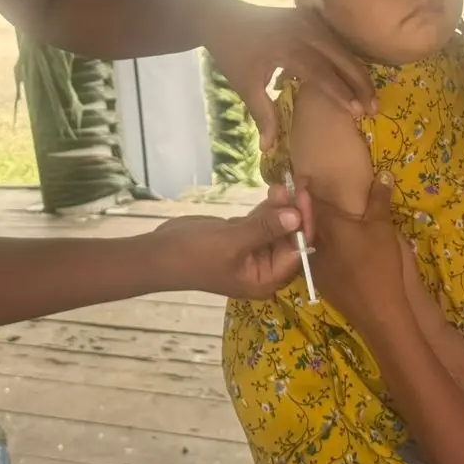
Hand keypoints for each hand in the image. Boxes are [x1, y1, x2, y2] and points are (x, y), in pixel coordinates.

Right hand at [150, 183, 311, 299]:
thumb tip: (296, 216)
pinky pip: (262, 222)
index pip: (296, 253)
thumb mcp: (232, 241)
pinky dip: (268, 207)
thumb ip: (265, 229)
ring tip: (285, 183)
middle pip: (289, 239)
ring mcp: (252, 251)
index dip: (303, 226)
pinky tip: (274, 191)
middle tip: (299, 184)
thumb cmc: (195, 254)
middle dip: (295, 213)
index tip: (304, 199)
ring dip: (282, 207)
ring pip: (277, 227)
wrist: (159, 253)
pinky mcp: (241, 236)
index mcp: (265, 279)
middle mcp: (263, 268)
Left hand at [202, 0, 376, 148]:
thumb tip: (268, 148)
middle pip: (341, 56)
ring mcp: (309, 20)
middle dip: (359, 82)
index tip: (358, 112)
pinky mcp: (311, 18)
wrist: (223, 18)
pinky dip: (349, 57)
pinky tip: (359, 76)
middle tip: (374, 107)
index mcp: (286, 47)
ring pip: (343, 46)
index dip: (341, 92)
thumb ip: (262, 115)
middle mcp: (303, 30)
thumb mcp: (245, 86)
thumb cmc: (234, 54)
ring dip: (358, 70)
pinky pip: (336, 39)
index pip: (321, 72)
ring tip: (372, 96)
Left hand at [306, 177, 409, 332]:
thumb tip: (384, 173)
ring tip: (315, 215)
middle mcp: (311, 242)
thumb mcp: (382, 226)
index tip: (304, 177)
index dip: (302, 187)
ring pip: (304, 238)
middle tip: (305, 193)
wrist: (378, 310)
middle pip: (300, 219)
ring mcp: (312, 262)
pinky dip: (313, 244)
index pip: (304, 200)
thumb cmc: (378, 263)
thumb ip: (379, 198)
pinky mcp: (318, 278)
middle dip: (301, 206)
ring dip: (305, 226)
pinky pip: (310, 254)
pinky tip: (326, 243)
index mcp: (323, 225)